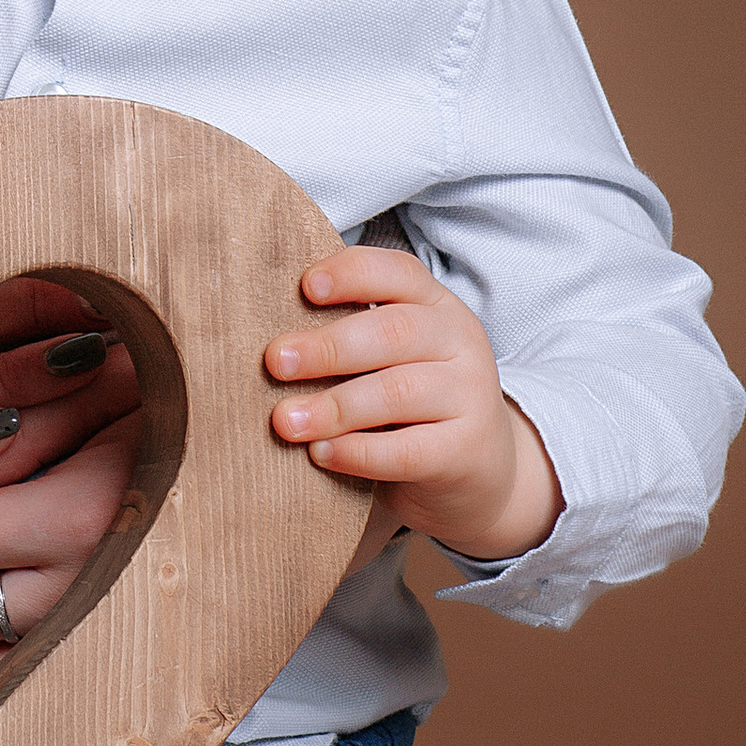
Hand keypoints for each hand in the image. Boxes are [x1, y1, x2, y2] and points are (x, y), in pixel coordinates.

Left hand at [266, 246, 561, 564]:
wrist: (483, 472)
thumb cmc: (412, 404)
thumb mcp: (393, 357)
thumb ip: (349, 336)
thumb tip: (262, 333)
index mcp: (436, 305)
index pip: (399, 273)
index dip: (352, 274)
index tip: (305, 287)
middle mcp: (459, 342)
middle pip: (393, 332)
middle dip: (327, 346)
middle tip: (274, 362)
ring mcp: (471, 396)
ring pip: (398, 392)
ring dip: (334, 405)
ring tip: (284, 420)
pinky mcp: (466, 451)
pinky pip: (409, 450)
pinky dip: (359, 452)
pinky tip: (321, 454)